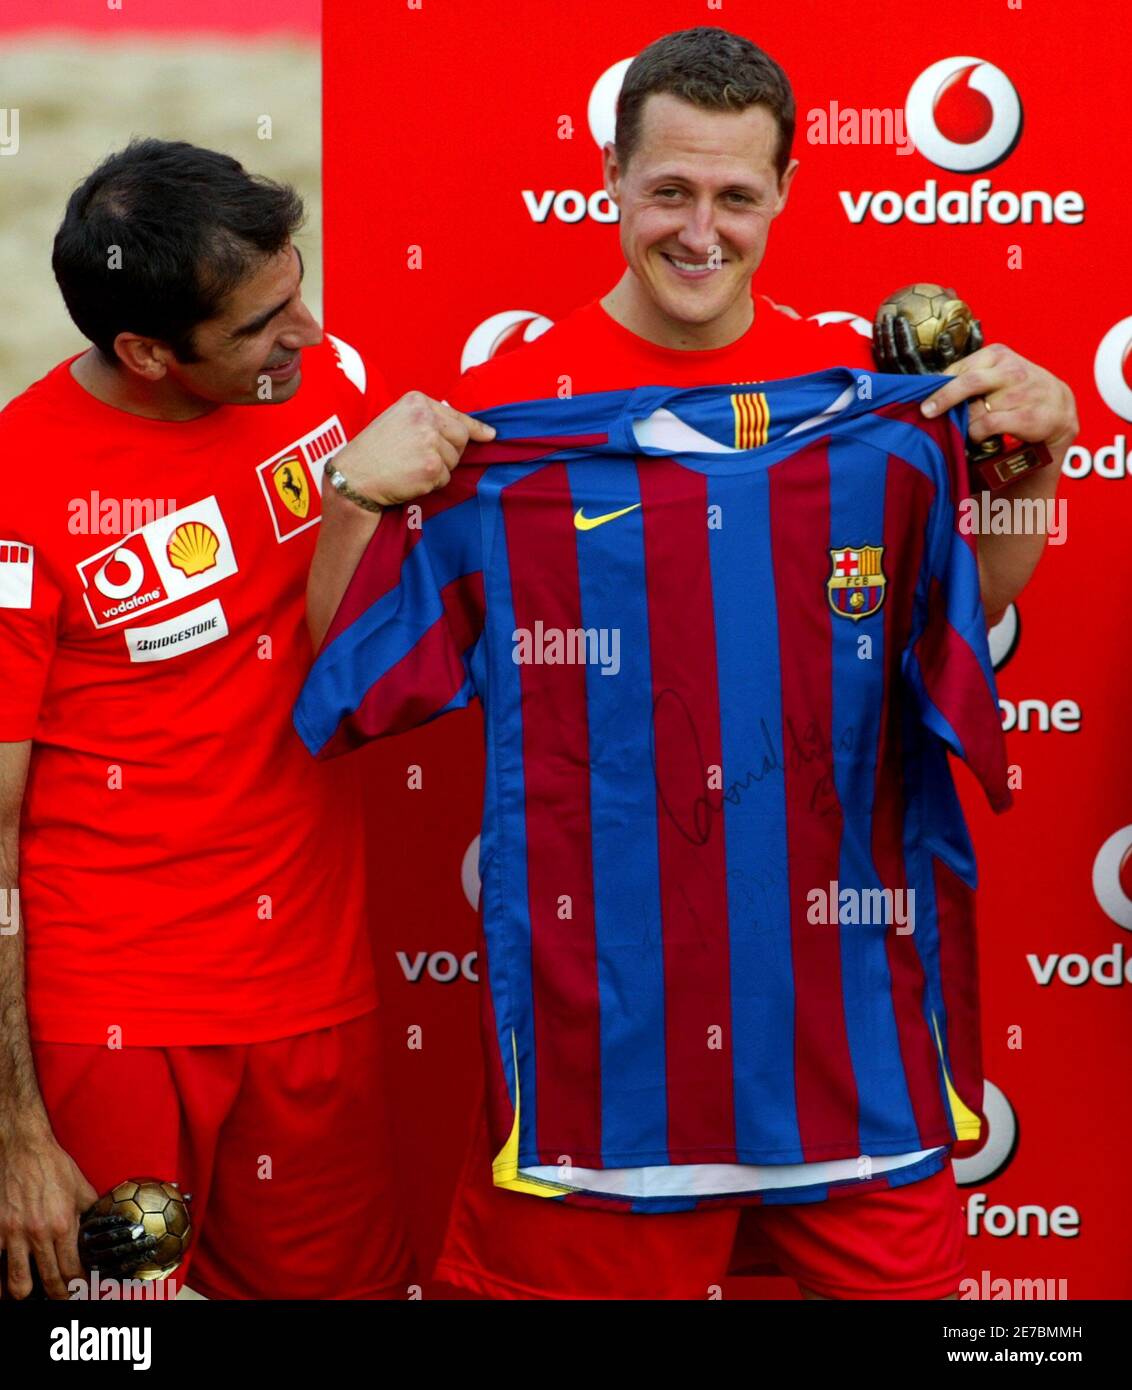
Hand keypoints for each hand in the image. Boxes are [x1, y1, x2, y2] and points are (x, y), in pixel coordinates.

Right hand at [0, 1124, 97, 1298]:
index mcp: (62, 1224)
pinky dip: (0, 1277)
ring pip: (15, 1284)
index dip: (77, 1285)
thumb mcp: (80, 1188)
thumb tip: (100, 1228)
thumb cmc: (52, 1166)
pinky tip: (6, 1277)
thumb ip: (89, 1212)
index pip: (71, 1270)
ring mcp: (12, 1234)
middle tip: (60, 1296)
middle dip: (57, 1295)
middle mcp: (37, 1233)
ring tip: (31, 1290)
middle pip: (46, 1282)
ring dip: (25, 1291)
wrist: (23, 1148)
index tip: (80, 1288)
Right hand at [334, 392, 496, 507]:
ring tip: (409, 466)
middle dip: (449, 452)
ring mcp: (430, 442)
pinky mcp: (432, 467)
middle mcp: (425, 417)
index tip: (489, 435)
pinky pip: (445, 478)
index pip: (456, 415)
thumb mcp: (397, 421)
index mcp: (416, 402)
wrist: (353, 477)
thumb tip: (475, 431)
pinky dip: (431, 484)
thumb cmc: (372, 452)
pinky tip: (409, 478)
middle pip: (461, 438)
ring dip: (438, 469)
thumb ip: (427, 421)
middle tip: (419, 459)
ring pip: (454, 460)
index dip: (475, 428)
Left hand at [919, 342, 1078, 456]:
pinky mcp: (1028, 415)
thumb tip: (928, 387)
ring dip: (964, 423)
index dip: (940, 385)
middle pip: (969, 382)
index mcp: (998, 355)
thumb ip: (968, 377)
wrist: (1058, 407)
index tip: (923, 398)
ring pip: (977, 410)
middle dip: (944, 398)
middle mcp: (1011, 370)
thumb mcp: (995, 374)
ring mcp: (1023, 392)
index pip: (961, 368)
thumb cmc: (1016, 391)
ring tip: (962, 428)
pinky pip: (989, 425)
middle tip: (926, 411)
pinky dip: (977, 433)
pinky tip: (978, 436)